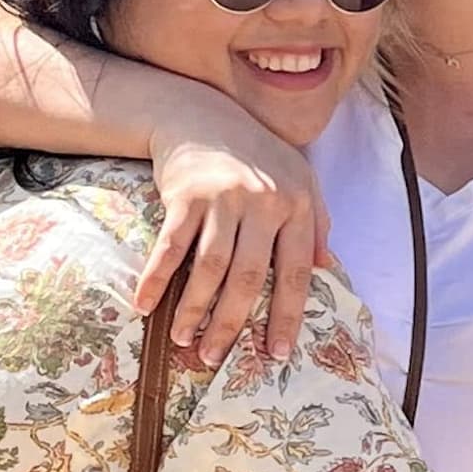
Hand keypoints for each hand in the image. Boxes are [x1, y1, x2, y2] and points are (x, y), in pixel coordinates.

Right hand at [134, 115, 324, 365]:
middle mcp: (263, 202)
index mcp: (296, 206)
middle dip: (230, 324)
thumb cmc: (256, 154)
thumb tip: (327, 267)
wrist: (201, 114)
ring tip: (182, 338)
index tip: (274, 354)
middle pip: (247, 278)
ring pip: (210, 268)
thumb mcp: (300, 179)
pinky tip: (145, 305)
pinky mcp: (185, 194)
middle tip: (213, 357)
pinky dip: (156, 278)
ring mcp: (223, 198)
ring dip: (193, 309)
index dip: (285, 317)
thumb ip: (317, 222)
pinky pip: (170, 246)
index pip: (293, 273)